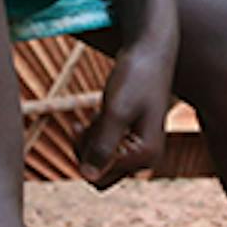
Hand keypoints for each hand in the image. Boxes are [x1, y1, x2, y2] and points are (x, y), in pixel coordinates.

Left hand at [76, 36, 177, 188]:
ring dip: (89, 145)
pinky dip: (95, 137)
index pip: (101, 177)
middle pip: (102, 175)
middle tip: (78, 126)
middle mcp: (148, 158)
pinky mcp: (133, 136)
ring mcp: (141, 148)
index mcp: (147, 155)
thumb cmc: (135, 77)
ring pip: (102, 162)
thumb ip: (102, 145)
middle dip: (86, 154)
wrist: (150, 50)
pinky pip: (106, 149)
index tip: (77, 127)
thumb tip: (88, 177)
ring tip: (86, 120)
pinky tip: (91, 118)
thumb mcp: (115, 111)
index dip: (84, 157)